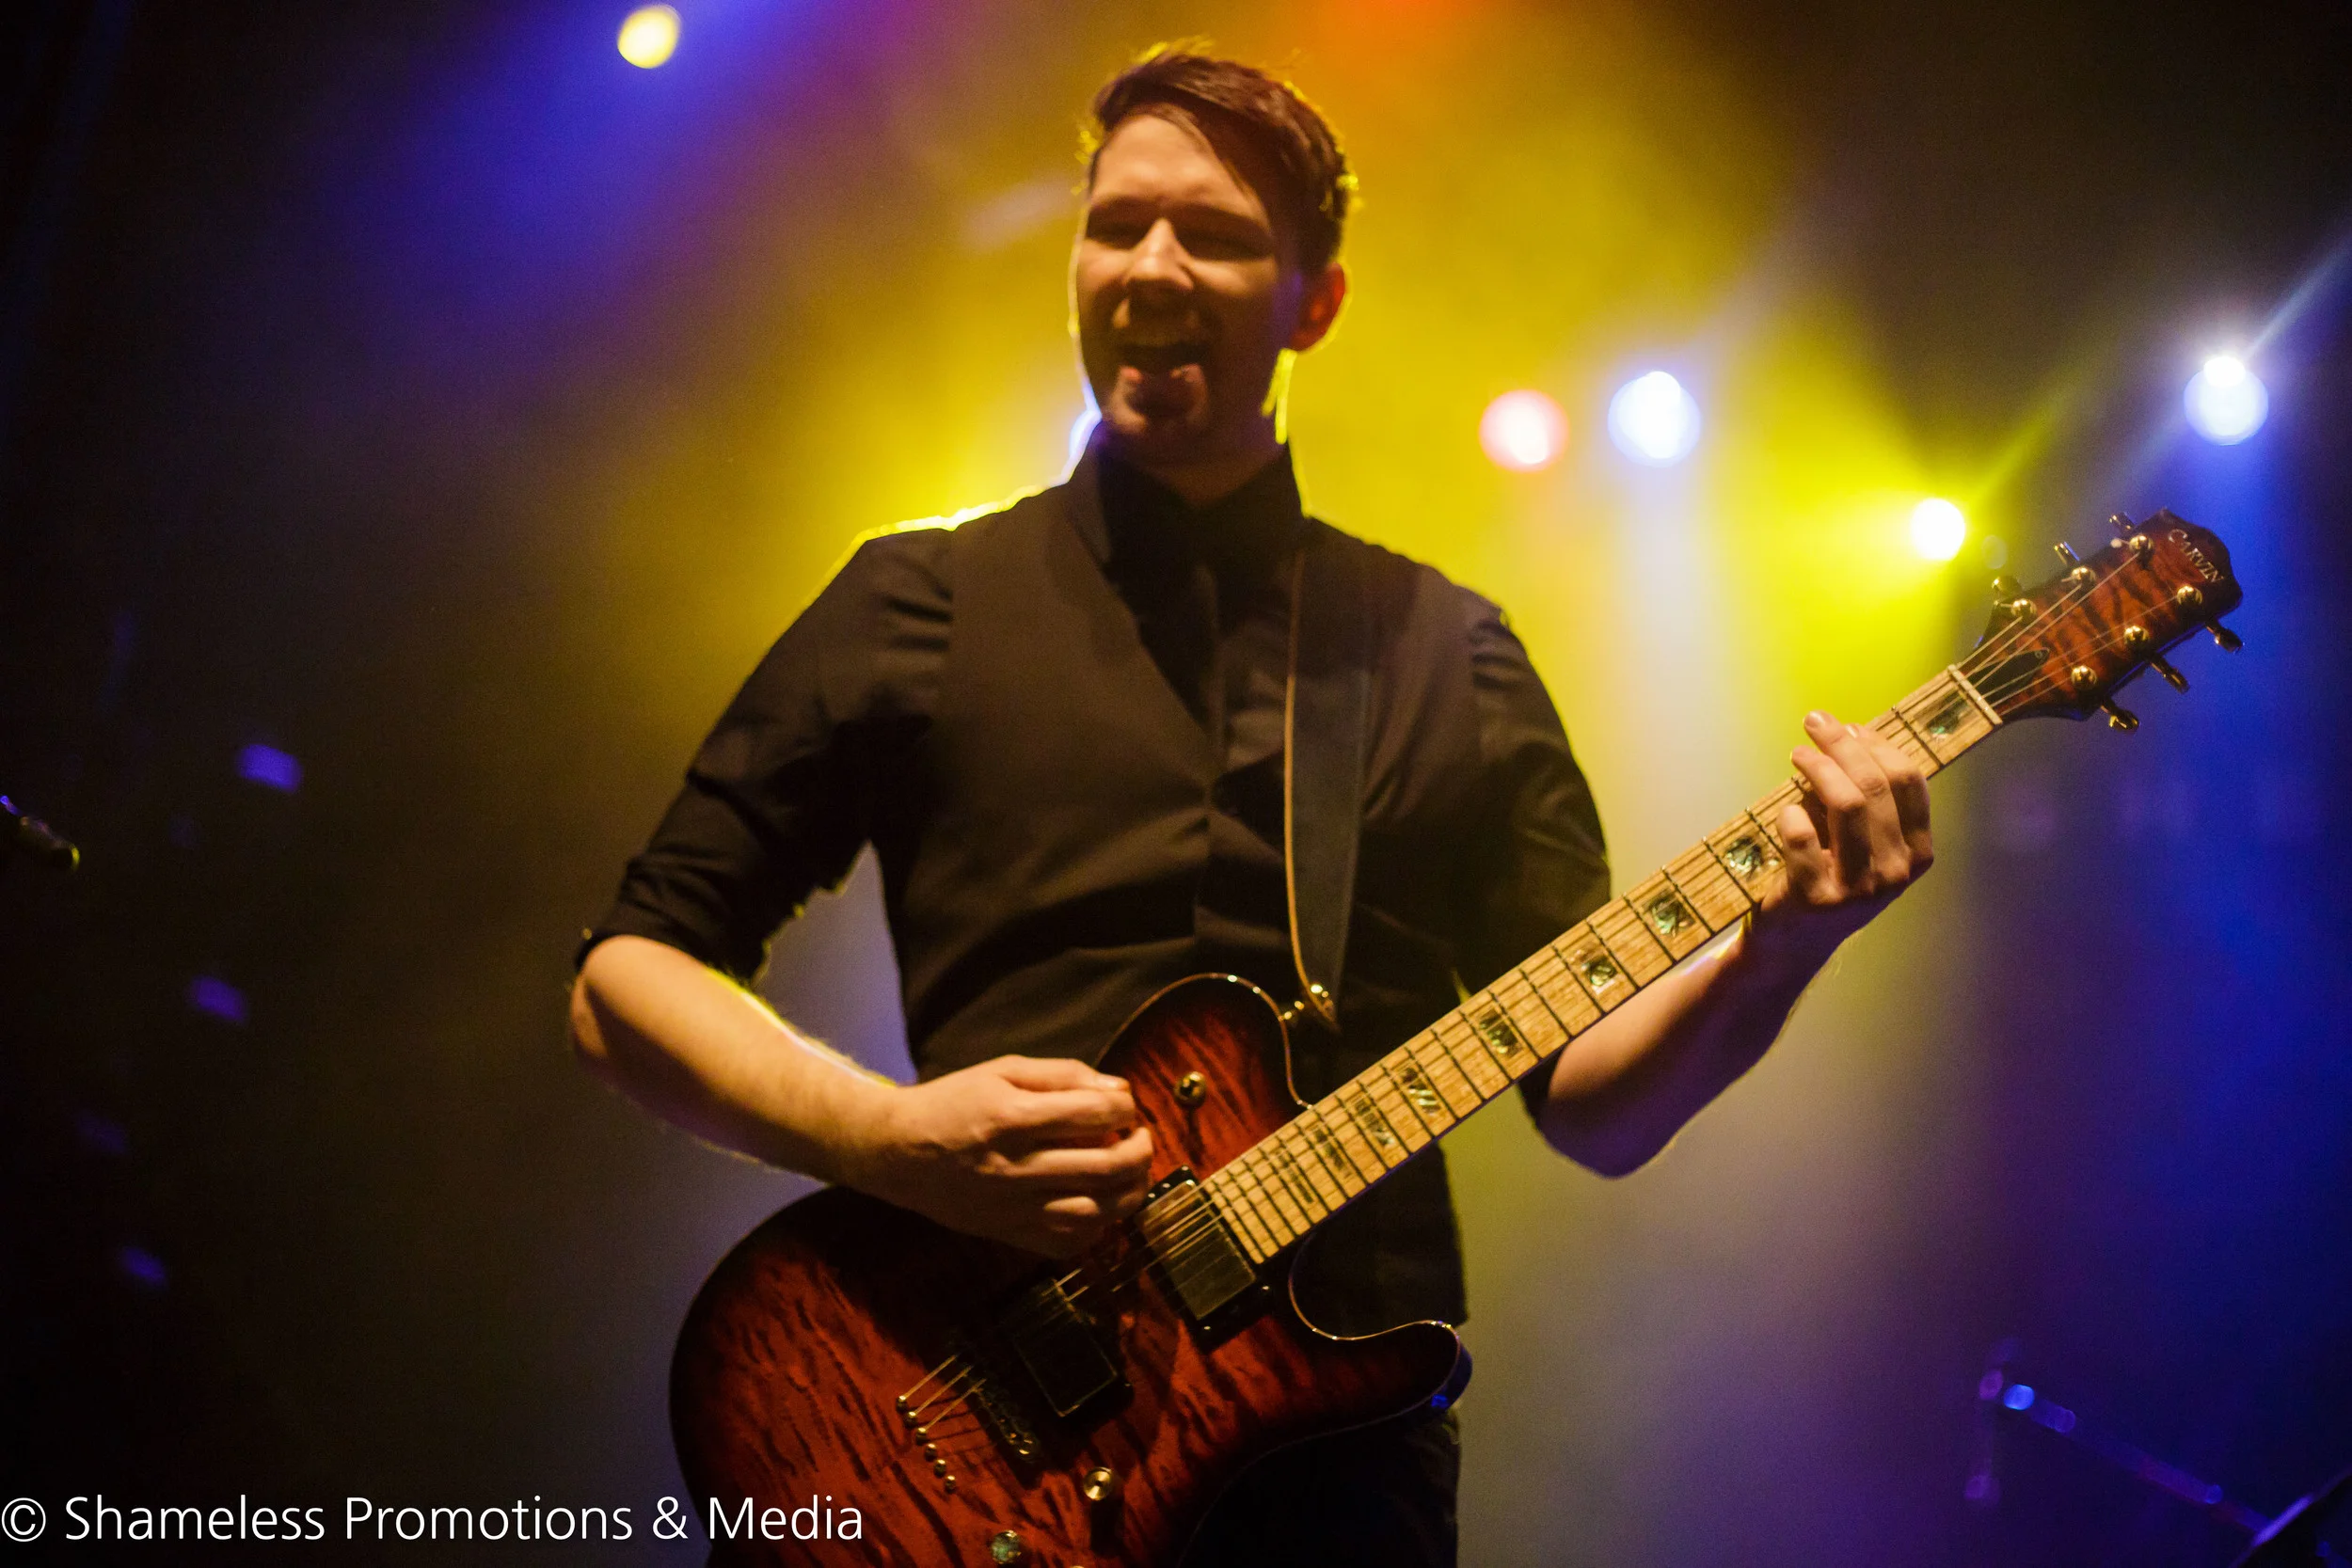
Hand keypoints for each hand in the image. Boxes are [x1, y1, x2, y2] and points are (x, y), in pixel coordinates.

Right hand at [844, 1055, 1155, 1258]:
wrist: (897, 1152)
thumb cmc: (953, 1103)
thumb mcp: (1002, 1071)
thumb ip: (1062, 1075)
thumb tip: (1118, 1089)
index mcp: (1012, 1117)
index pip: (1093, 1113)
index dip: (1124, 1105)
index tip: (1125, 1102)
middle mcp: (1014, 1166)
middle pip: (1104, 1166)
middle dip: (1139, 1149)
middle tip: (1140, 1137)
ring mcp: (1012, 1208)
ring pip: (1096, 1212)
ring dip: (1129, 1192)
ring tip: (1132, 1172)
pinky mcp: (1009, 1234)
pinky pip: (1069, 1242)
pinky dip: (1099, 1226)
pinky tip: (1101, 1204)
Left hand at [1753, 710, 1934, 968]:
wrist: (1794, 942)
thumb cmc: (1829, 877)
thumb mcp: (1865, 842)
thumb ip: (1868, 798)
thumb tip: (1852, 733)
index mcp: (1918, 852)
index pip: (1909, 782)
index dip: (1878, 745)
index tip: (1850, 727)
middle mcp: (1897, 872)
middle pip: (1876, 785)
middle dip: (1842, 745)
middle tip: (1815, 723)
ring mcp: (1859, 888)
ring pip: (1846, 803)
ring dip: (1817, 767)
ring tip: (1798, 753)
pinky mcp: (1816, 898)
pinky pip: (1801, 836)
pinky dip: (1790, 813)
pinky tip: (1785, 811)